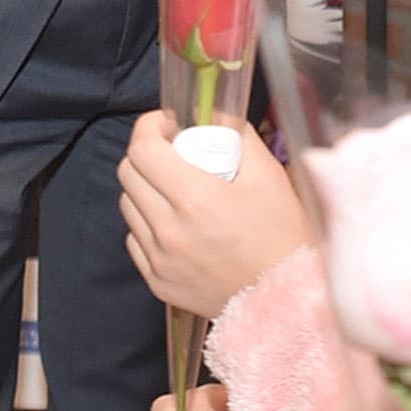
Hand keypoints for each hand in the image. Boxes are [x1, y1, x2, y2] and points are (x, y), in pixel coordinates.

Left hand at [119, 113, 310, 320]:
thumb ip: (241, 137)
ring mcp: (158, 259)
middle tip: (171, 152)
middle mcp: (169, 229)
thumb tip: (217, 114)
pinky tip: (177, 222)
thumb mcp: (269, 176)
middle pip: (128, 175)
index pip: (143, 151)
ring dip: (145, 188)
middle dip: (145, 154)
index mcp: (196, 198)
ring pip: (128, 206)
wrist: (282, 297)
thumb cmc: (282, 234)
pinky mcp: (156, 281)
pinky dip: (149, 223)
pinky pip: (136, 239)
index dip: (148, 128)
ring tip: (174, 189)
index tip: (165, 124)